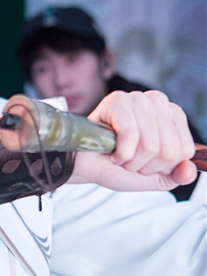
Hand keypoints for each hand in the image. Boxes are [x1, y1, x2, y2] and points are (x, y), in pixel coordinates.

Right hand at [67, 90, 196, 190]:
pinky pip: (131, 136)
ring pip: (150, 145)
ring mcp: (139, 99)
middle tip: (129, 160)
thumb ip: (177, 176)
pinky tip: (112, 151)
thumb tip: (189, 170)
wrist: (85, 166)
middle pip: (169, 150)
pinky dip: (120, 153)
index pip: (184, 151)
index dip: (162, 166)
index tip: (144, 162)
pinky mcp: (118, 100)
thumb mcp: (154, 177)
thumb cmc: (117, 165)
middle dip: (146, 165)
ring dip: (131, 161)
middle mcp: (160, 102)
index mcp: (174, 116)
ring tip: (119, 156)